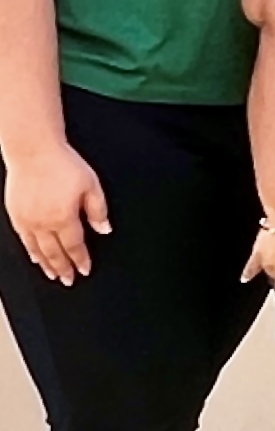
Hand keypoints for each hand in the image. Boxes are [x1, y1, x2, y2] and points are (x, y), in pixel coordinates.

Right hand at [4, 141, 108, 284]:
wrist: (32, 150)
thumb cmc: (62, 164)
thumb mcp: (91, 186)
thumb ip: (98, 210)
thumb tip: (104, 229)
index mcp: (64, 217)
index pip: (74, 247)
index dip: (80, 261)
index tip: (84, 270)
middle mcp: (43, 222)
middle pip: (54, 253)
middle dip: (63, 269)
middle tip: (68, 280)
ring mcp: (26, 219)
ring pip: (37, 250)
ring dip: (46, 264)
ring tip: (53, 275)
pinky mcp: (15, 214)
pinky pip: (23, 239)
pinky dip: (30, 251)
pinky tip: (35, 257)